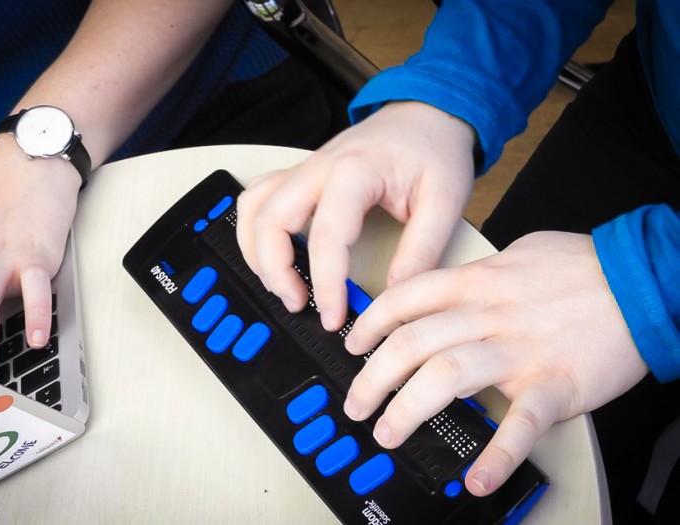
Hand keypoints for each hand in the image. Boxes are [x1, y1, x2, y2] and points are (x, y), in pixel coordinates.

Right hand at [237, 101, 475, 330]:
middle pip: (269, 220)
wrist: (426, 112)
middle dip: (275, 271)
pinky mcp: (300, 175)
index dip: (326, 284)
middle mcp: (319, 167)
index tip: (333, 315)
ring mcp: (304, 169)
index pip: (326, 236)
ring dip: (256, 252)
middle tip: (299, 303)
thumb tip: (394, 296)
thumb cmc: (434, 149)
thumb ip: (421, 250)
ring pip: (252, 209)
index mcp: (355, 171)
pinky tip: (271, 254)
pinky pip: (257, 199)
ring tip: (282, 285)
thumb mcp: (445, 200)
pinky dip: (254, 230)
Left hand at [342, 231, 647, 495]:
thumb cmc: (582, 268)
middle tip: (356, 403)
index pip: (405, 299)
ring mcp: (520, 350)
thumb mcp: (517, 255)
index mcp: (477, 283)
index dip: (370, 324)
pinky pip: (520, 423)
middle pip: (412, 343)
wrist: (643, 280)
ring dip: (407, 409)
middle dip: (373, 377)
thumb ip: (476, 275)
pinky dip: (497, 454)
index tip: (353, 344)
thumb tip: (446, 287)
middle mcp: (489, 315)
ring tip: (387, 431)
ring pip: (446, 376)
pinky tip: (475, 478)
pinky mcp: (555, 383)